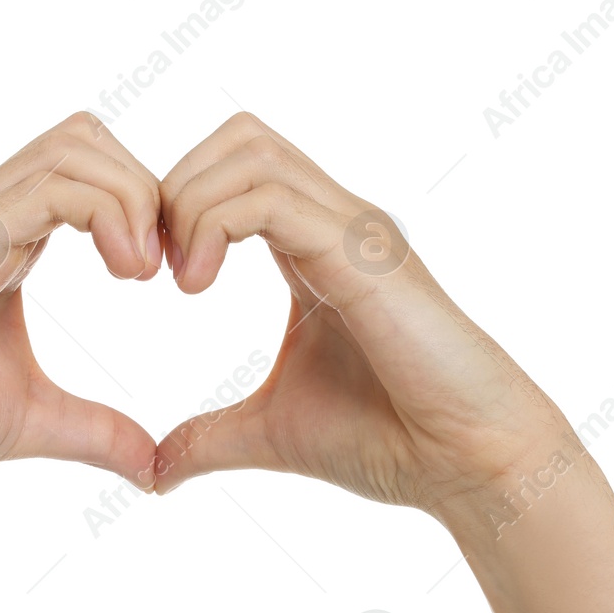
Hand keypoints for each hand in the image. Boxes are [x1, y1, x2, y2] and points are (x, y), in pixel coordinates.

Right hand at [0, 112, 165, 495]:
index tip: (172, 279)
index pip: (90, 172)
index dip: (146, 209)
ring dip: (133, 197)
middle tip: (170, 268)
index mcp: (5, 240)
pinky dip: (109, 214)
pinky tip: (126, 275)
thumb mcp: (33, 422)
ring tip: (147, 273)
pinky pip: (53, 188)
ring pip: (76, 145)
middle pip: (88, 137)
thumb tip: (153, 468)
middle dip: (148, 189)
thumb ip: (96, 432)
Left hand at [154, 113, 565, 519]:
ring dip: (189, 203)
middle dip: (175, 187)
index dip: (175, 206)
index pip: (233, 169)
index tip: (145, 276)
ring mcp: (354, 230)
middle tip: (150, 268)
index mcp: (314, 246)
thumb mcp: (271, 432)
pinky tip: (195, 286)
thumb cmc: (390, 440)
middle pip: (239, 138)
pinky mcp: (362, 254)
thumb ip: (209, 438)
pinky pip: (270, 199)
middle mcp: (337, 222)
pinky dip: (214, 225)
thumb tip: (153, 474)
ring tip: (175, 279)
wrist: (468, 464)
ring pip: (250, 151)